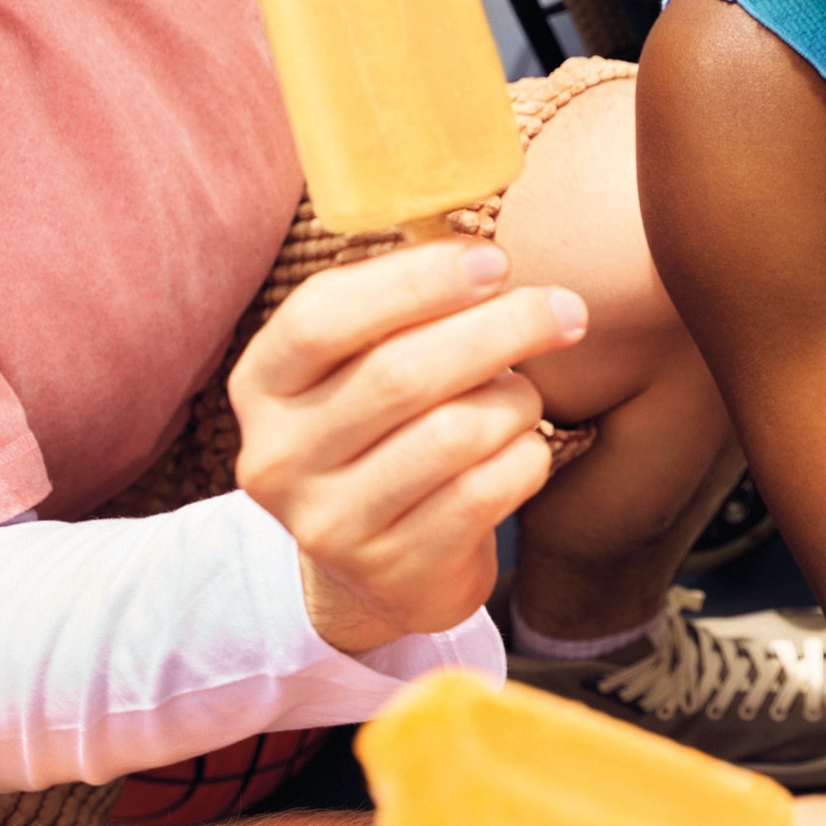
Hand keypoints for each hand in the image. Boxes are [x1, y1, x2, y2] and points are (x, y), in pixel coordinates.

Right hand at [230, 240, 582, 653]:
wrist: (376, 572)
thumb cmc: (384, 434)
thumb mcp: (361, 369)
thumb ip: (400, 310)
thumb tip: (487, 253)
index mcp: (263, 385)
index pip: (323, 317)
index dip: (416, 281)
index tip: (495, 261)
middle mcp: (278, 457)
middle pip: (400, 374)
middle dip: (499, 329)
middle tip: (563, 310)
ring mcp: (329, 524)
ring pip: (453, 434)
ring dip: (515, 402)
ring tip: (524, 396)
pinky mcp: (393, 571)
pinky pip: (486, 492)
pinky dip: (524, 458)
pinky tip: (522, 449)